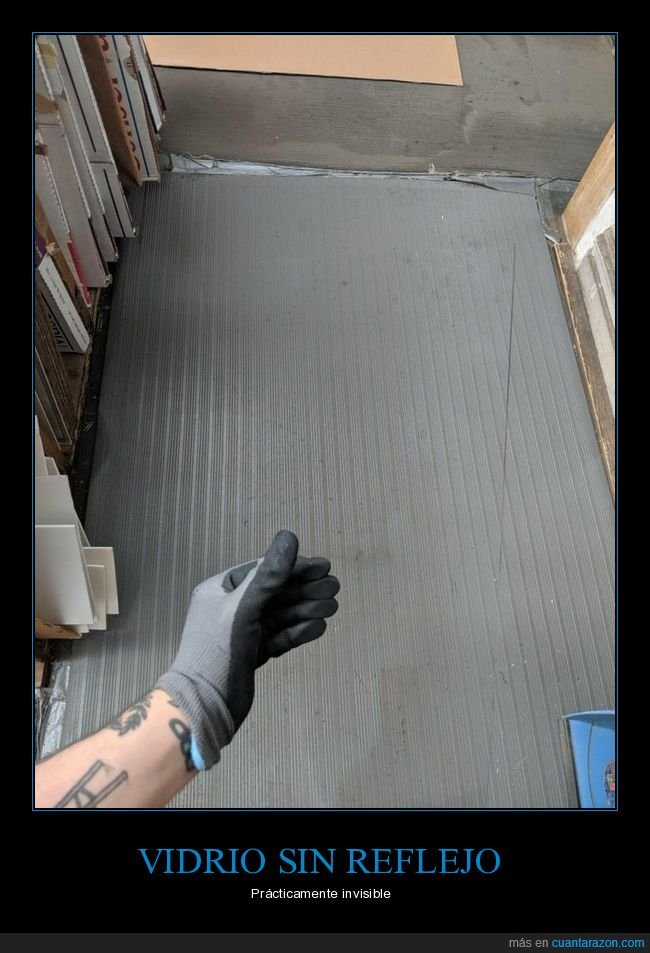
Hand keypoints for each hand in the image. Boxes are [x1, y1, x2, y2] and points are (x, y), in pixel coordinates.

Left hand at [157, 531, 338, 768]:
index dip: (294, 567)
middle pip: (274, 593)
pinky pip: (278, 637)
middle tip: (335, 587)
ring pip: (279, 615)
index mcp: (220, 590)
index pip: (263, 571)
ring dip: (305, 610)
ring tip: (333, 606)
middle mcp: (230, 608)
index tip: (323, 567)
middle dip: (304, 590)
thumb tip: (290, 536)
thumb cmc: (218, 650)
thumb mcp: (243, 607)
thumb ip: (268, 575)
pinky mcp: (251, 654)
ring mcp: (241, 632)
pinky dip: (298, 632)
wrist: (202, 706)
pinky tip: (319, 627)